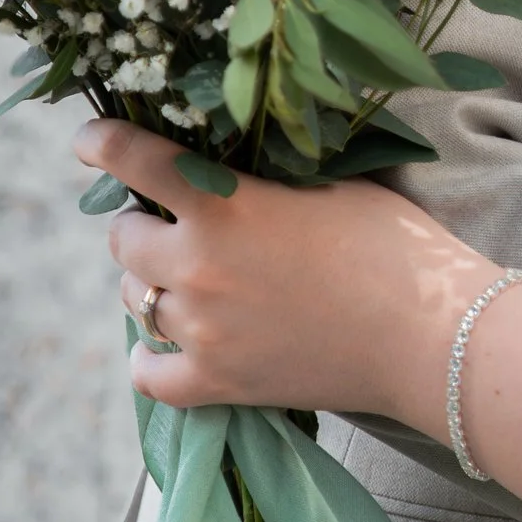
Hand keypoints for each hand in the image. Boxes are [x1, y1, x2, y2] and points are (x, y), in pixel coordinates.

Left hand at [78, 121, 481, 417]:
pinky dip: (149, 361)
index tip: (89, 139)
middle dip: (141, 226)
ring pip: (133, 300)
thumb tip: (236, 164)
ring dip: (149, 286)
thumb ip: (269, 177)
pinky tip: (161, 350)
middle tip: (175, 227)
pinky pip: (149, 375)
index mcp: (226, 204)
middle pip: (123, 239)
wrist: (432, 336)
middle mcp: (198, 265)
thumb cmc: (397, 246)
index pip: (135, 160)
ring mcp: (203, 328)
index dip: (102, 143)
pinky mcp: (218, 382)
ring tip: (186, 284)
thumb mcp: (332, 186)